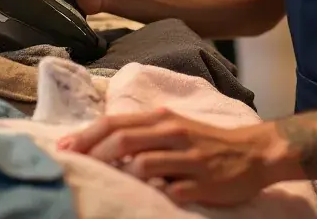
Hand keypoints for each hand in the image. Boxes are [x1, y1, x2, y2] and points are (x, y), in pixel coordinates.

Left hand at [59, 111, 300, 206]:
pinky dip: (152, 194)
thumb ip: (145, 133)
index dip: (87, 134)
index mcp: (164, 118)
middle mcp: (173, 133)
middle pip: (123, 139)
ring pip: (142, 163)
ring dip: (119, 173)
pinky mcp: (201, 182)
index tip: (64, 147)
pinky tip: (143, 198)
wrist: (253, 152)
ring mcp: (187, 158)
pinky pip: (169, 190)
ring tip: (105, 181)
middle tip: (71, 163)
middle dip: (93, 152)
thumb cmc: (208, 141)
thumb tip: (106, 142)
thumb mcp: (175, 127)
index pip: (117, 122)